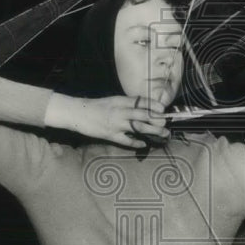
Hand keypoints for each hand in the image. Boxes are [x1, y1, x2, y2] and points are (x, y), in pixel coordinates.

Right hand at [49, 94, 169, 148]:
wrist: (78, 113)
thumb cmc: (96, 107)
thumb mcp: (113, 101)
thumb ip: (127, 104)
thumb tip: (143, 108)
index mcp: (121, 101)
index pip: (141, 101)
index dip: (154, 105)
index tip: (163, 109)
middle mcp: (120, 111)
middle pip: (144, 115)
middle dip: (157, 119)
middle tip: (167, 123)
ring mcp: (116, 124)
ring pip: (139, 127)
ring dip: (153, 131)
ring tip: (163, 134)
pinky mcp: (110, 135)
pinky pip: (127, 140)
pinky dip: (137, 142)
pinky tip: (144, 144)